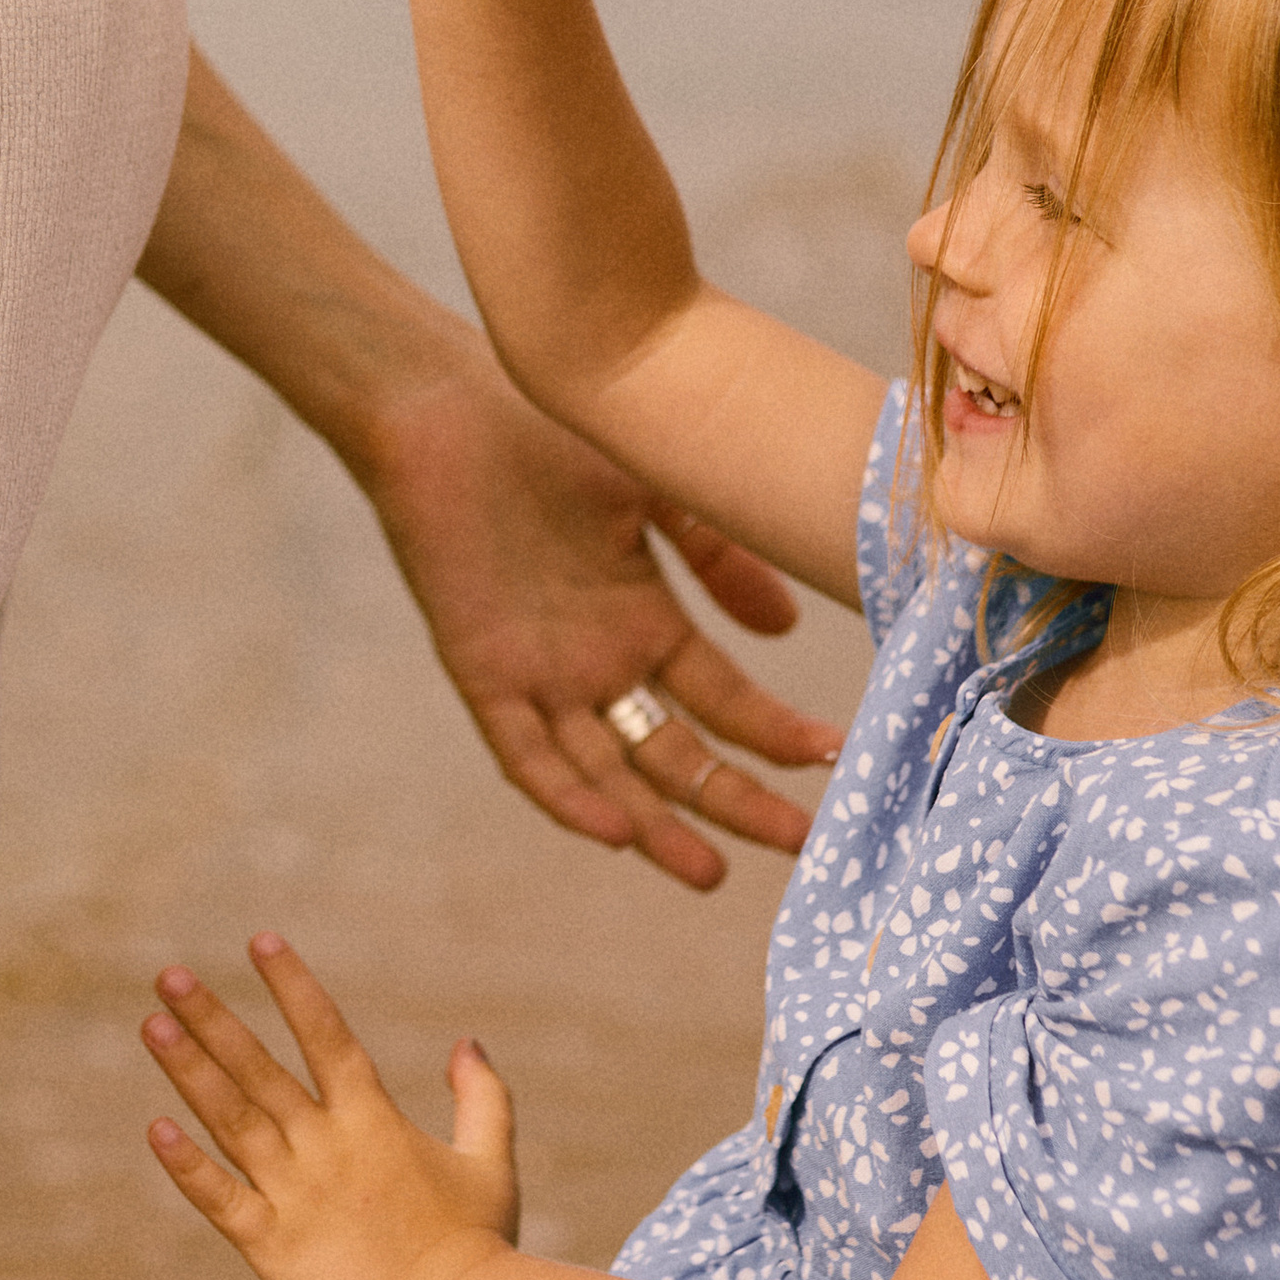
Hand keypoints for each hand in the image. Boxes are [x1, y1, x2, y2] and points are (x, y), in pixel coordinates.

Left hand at [143, 936, 518, 1279]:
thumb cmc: (479, 1246)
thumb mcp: (490, 1162)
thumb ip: (482, 1098)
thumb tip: (466, 1042)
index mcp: (373, 1121)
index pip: (326, 1035)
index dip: (293, 987)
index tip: (260, 941)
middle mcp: (325, 1146)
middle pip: (259, 1069)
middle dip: (213, 1019)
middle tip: (169, 974)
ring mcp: (295, 1193)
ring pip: (231, 1120)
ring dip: (189, 1072)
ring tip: (151, 1024)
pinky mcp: (272, 1245)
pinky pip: (220, 1198)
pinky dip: (187, 1166)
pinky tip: (155, 1129)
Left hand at [361, 351, 840, 885]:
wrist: (443, 405)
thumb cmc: (546, 430)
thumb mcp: (656, 493)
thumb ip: (719, 557)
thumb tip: (783, 632)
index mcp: (644, 621)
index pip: (723, 703)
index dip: (776, 735)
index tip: (836, 760)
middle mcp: (599, 661)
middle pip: (677, 754)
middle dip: (738, 802)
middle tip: (803, 847)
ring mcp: (541, 674)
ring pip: (607, 771)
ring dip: (656, 825)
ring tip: (710, 874)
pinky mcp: (482, 671)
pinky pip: (524, 752)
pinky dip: (565, 794)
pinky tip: (613, 832)